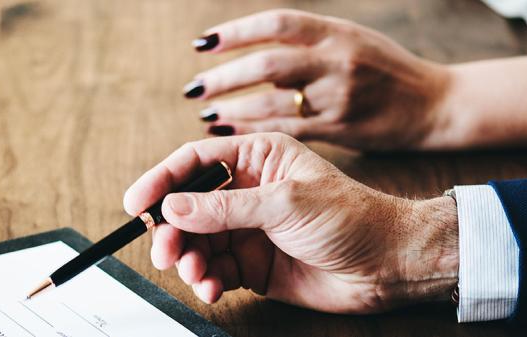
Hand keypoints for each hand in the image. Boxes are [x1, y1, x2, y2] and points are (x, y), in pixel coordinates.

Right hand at [123, 133, 458, 312]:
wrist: (389, 265)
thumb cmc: (353, 218)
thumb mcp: (286, 203)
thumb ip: (225, 208)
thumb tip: (173, 205)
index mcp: (258, 158)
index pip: (195, 162)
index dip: (161, 180)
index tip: (137, 203)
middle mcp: (249, 191)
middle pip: (188, 206)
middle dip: (172, 230)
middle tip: (166, 252)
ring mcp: (249, 230)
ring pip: (197, 243)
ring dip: (188, 260)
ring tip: (196, 273)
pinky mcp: (253, 265)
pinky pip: (214, 271)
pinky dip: (206, 280)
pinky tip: (211, 287)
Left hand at [186, 9, 526, 151]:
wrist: (434, 104)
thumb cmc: (385, 69)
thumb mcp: (351, 39)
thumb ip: (307, 42)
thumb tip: (253, 48)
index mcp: (337, 32)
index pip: (277, 25)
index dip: (236, 32)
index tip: (203, 43)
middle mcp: (337, 62)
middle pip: (268, 66)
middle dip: (225, 76)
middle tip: (194, 86)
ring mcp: (339, 97)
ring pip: (274, 104)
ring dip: (234, 108)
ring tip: (206, 111)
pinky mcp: (340, 130)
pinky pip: (287, 131)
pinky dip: (254, 132)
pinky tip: (229, 132)